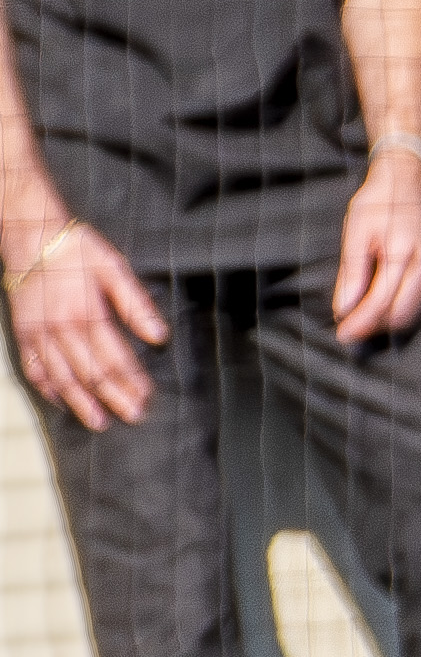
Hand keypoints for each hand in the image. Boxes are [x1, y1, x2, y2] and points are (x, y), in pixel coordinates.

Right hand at [5, 221, 166, 429]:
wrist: (31, 234)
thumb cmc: (76, 250)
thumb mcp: (114, 267)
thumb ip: (136, 304)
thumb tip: (159, 335)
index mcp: (89, 313)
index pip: (116, 358)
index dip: (132, 381)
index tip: (146, 397)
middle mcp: (63, 329)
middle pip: (92, 373)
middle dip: (114, 397)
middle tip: (132, 415)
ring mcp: (40, 334)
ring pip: (62, 378)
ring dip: (82, 402)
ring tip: (99, 422)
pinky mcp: (24, 333)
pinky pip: (33, 368)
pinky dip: (47, 388)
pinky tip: (61, 401)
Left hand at [332, 149, 420, 346]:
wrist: (407, 183)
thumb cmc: (379, 204)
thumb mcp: (356, 232)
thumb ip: (352, 272)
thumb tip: (344, 308)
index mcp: (403, 255)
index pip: (381, 302)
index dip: (360, 322)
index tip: (341, 332)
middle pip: (399, 315)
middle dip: (372, 327)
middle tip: (347, 329)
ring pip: (411, 314)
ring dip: (384, 323)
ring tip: (358, 321)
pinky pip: (417, 305)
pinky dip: (396, 314)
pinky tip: (376, 310)